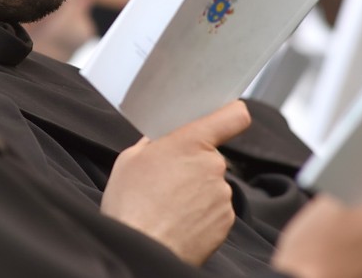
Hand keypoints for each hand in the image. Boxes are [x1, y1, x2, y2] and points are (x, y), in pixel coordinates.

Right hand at [101, 100, 250, 265]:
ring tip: (167, 205)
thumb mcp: (129, 160)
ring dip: (196, 192)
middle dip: (192, 164)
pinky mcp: (225, 221)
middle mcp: (213, 165)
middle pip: (210, 156)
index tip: (226, 116)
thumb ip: (152, 144)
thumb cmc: (131, 205)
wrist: (142, 248)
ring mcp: (222, 194)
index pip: (232, 116)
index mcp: (191, 142)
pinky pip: (215, 210)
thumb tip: (160, 143)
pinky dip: (201, 214)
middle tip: (166, 180)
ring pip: (212, 185)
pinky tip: (178, 221)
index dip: (231, 113)